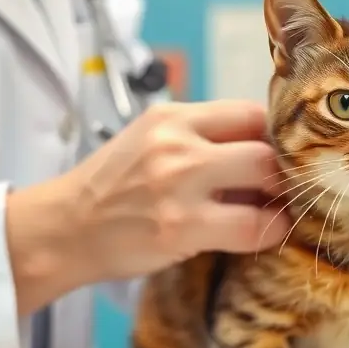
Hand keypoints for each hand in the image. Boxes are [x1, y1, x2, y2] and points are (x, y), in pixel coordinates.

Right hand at [59, 100, 290, 283]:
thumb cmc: (111, 189)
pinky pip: (252, 227)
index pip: (249, 112)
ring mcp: (179, 185)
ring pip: (266, 179)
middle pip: (266, 145)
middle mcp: (176, 144)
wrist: (63, 229)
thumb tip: (264, 152)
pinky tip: (263, 235)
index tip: (279, 159)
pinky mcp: (181, 227)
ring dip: (282, 200)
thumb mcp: (150, 143)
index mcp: (170, 117)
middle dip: (285, 170)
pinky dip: (268, 232)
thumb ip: (201, 139)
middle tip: (285, 189)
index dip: (274, 139)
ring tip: (276, 211)